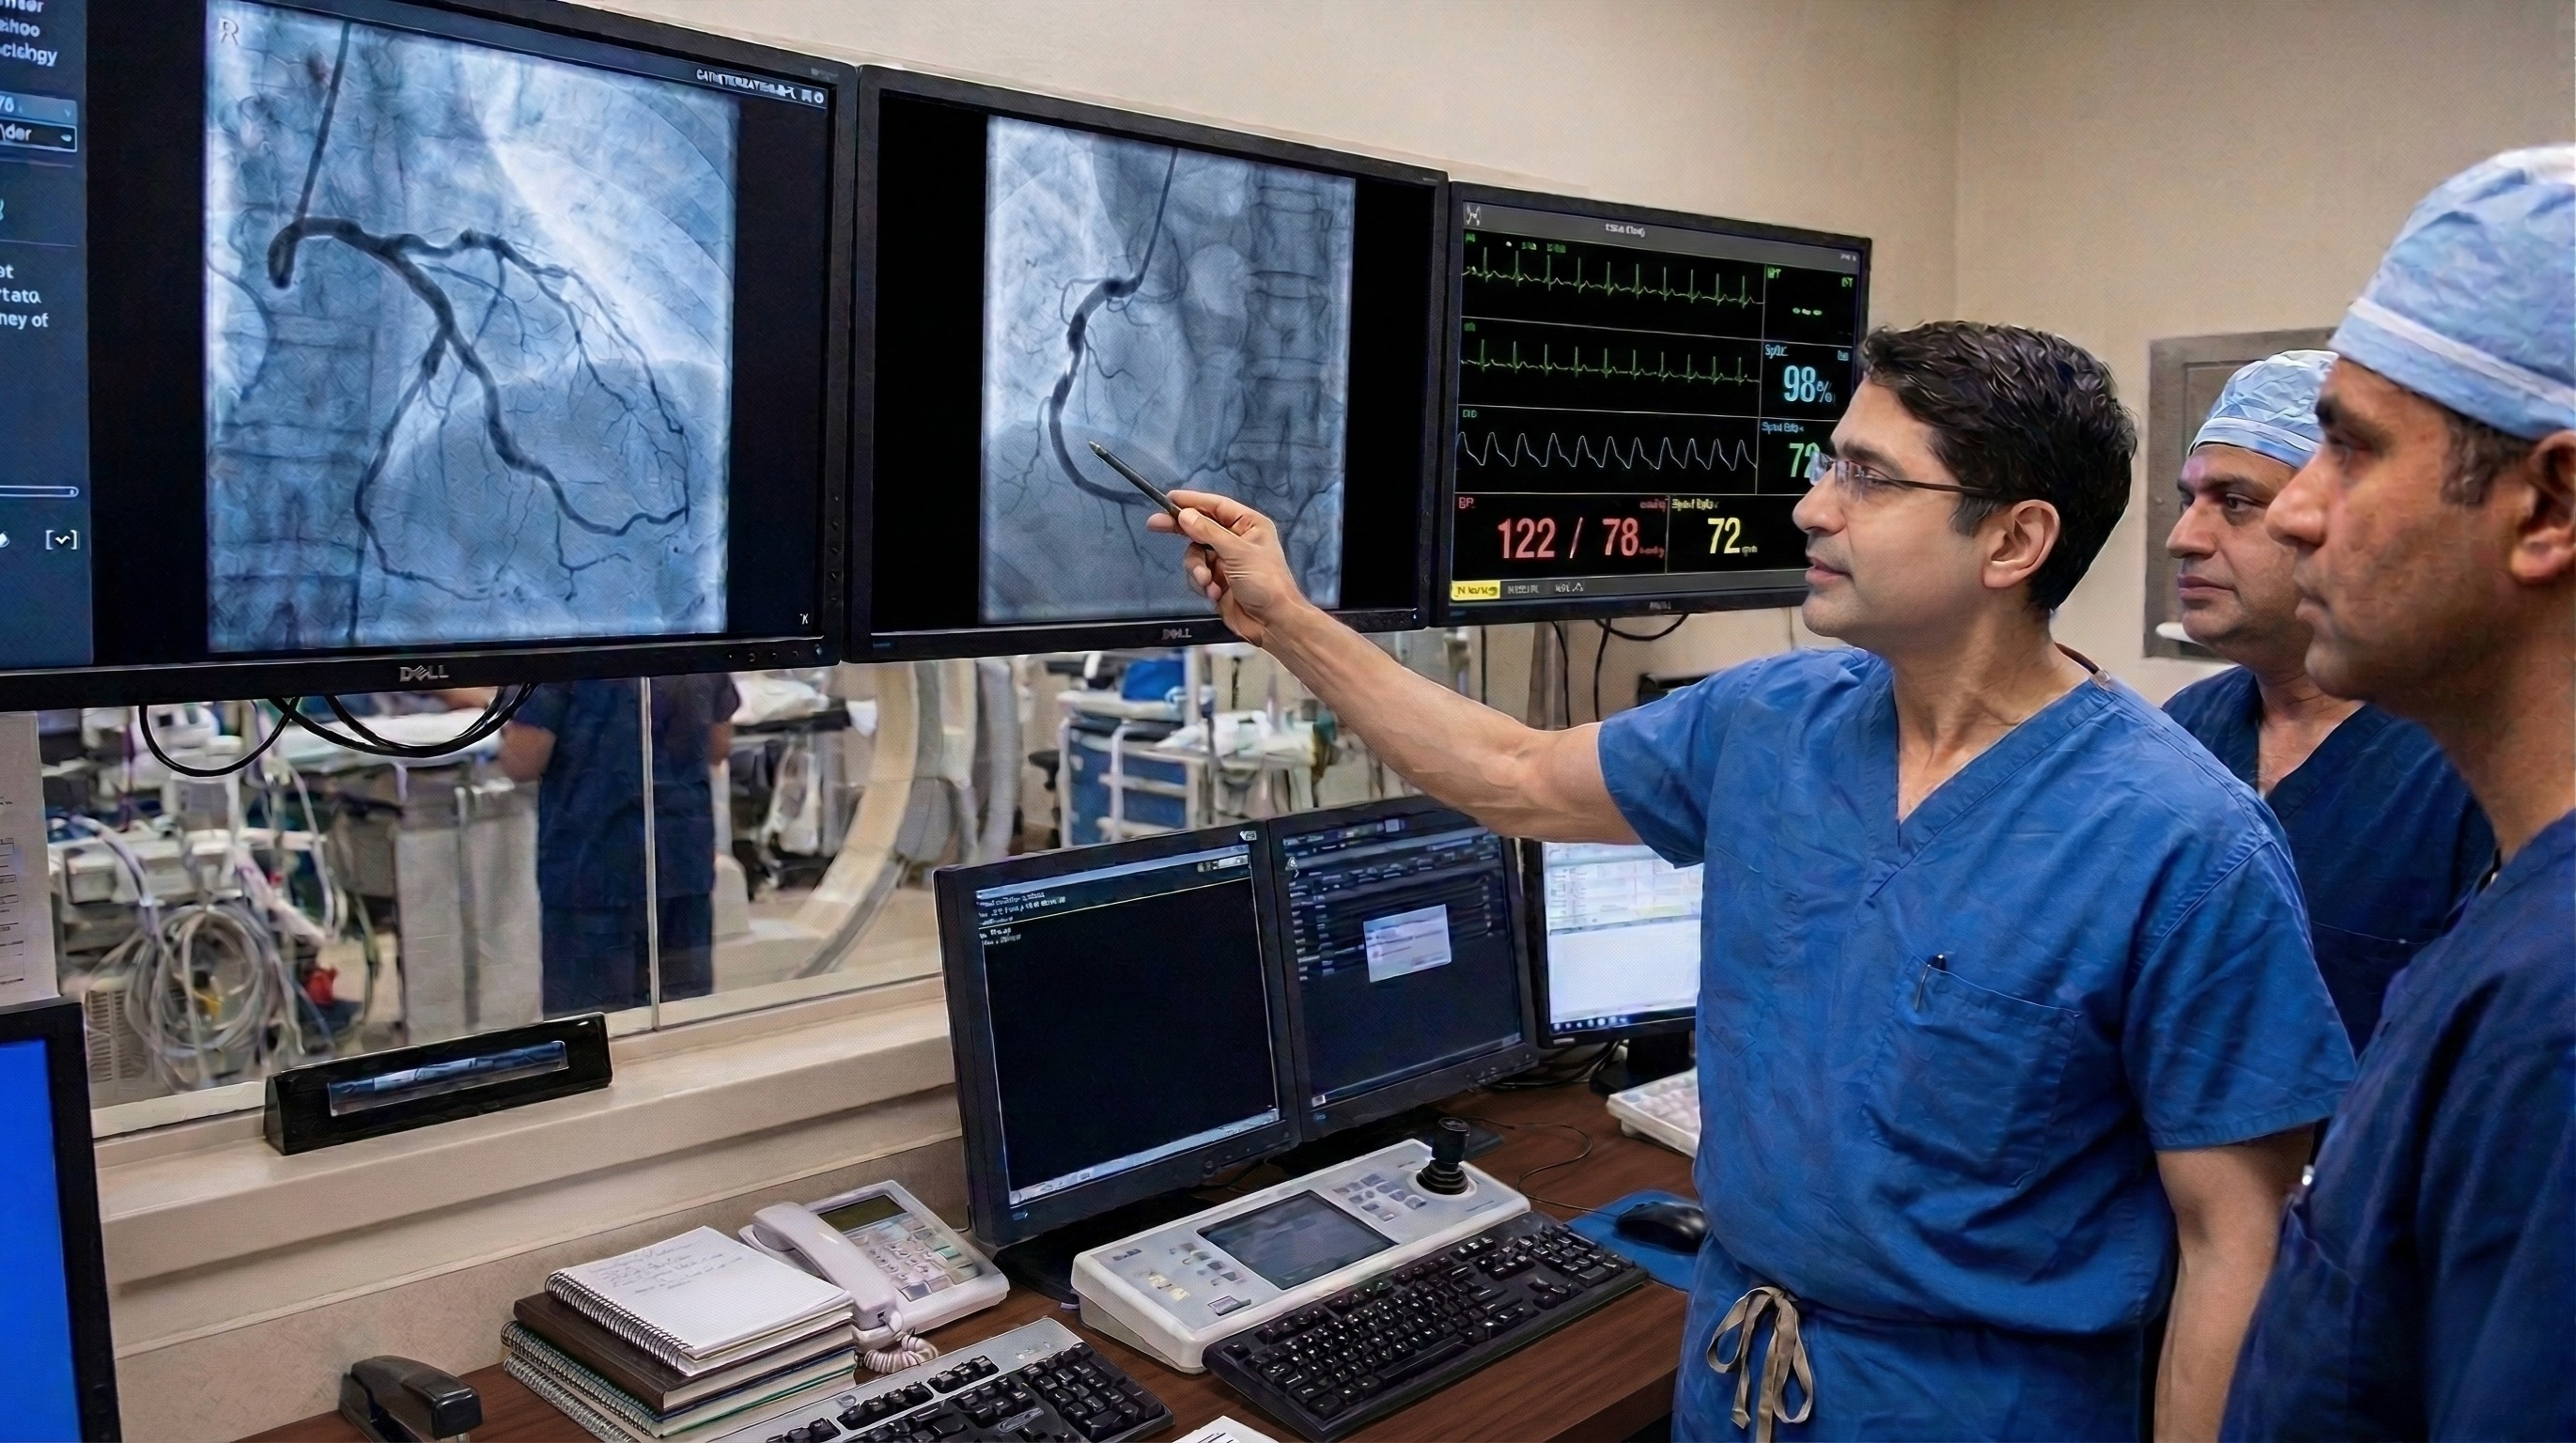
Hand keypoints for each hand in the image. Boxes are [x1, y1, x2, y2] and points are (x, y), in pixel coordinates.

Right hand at [1147, 490, 1311, 646]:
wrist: (1272, 623)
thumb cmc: (1266, 583)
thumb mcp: (1237, 553)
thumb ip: (1208, 532)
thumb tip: (1185, 515)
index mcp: (1248, 525)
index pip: (1215, 506)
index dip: (1192, 501)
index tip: (1168, 499)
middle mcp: (1236, 539)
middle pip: (1200, 527)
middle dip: (1180, 529)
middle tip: (1155, 525)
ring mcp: (1225, 560)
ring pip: (1195, 554)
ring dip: (1197, 569)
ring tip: (1207, 582)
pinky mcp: (1217, 580)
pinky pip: (1198, 574)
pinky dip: (1203, 584)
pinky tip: (1215, 594)